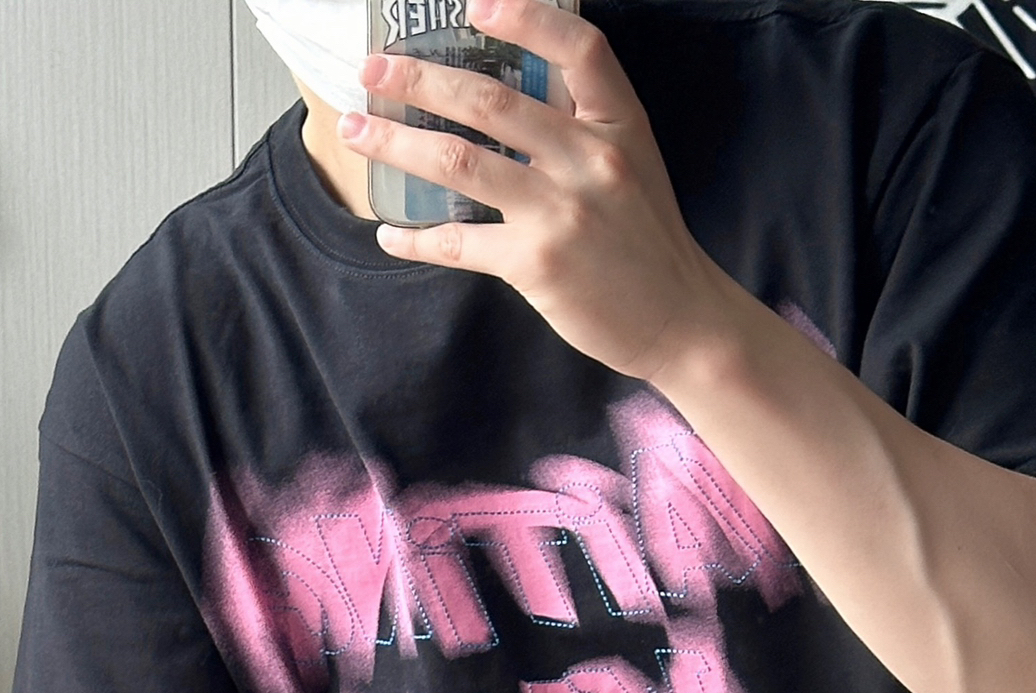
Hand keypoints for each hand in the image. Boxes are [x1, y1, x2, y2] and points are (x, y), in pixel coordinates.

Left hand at [345, 0, 738, 383]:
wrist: (679, 319)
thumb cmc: (646, 238)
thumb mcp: (632, 161)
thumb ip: (582, 124)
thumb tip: (505, 98)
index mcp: (618, 122)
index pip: (578, 47)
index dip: (526, 17)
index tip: (473, 4)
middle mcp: (590, 158)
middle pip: (491, 100)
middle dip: (421, 78)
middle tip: (373, 70)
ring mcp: (561, 211)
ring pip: (460, 160)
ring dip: (398, 142)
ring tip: (357, 129)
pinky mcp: (537, 264)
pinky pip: (458, 242)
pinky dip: (416, 238)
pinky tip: (388, 233)